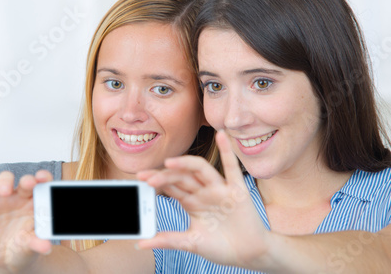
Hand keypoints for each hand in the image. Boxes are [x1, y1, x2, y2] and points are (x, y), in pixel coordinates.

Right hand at [0, 170, 53, 273]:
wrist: (5, 258)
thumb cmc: (23, 246)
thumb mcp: (30, 246)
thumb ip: (37, 243)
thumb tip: (46, 247)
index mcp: (38, 203)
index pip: (43, 184)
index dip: (44, 177)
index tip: (44, 178)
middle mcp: (22, 197)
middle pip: (26, 180)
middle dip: (28, 179)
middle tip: (29, 183)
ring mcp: (4, 198)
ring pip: (5, 178)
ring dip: (6, 181)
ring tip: (5, 192)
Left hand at [137, 130, 272, 269]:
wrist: (250, 255)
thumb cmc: (222, 247)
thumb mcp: (191, 244)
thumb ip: (168, 241)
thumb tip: (140, 244)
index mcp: (192, 202)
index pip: (171, 187)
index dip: (157, 182)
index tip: (140, 179)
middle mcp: (204, 192)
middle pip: (182, 177)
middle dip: (164, 175)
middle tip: (146, 176)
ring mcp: (220, 189)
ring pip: (201, 170)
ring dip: (185, 164)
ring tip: (169, 162)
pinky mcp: (237, 190)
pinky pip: (232, 168)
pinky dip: (228, 151)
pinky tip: (221, 135)